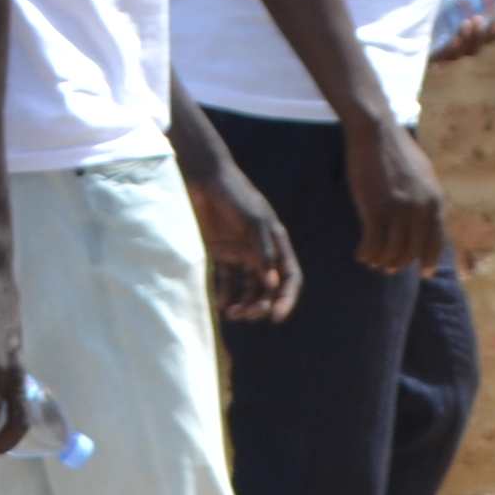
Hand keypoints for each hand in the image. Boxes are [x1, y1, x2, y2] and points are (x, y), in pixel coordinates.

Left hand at [191, 167, 302, 323]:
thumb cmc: (234, 194)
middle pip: (268, 288)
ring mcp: (240, 253)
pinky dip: (225, 294)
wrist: (205, 177)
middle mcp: (261, 251)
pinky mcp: (220, 252)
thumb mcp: (253, 220)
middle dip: (261, 305)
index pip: (289, 277)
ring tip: (232, 314)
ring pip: (248, 288)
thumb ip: (263, 250)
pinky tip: (220, 304)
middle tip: (246, 315)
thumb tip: (273, 283)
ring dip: (243, 303)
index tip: (276, 317)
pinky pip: (226, 280)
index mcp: (276, 243)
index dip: (286, 298)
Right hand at [341, 112, 449, 274]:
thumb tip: (427, 218)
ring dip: (382, 261)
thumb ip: (426, 197)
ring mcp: (398, 210)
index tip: (425, 272)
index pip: (436, 240)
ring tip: (373, 261)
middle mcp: (420, 208)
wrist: (376, 133)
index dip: (430, 259)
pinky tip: (361, 254)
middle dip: (401, 263)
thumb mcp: (422, 174)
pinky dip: (367, 253)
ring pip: (392, 251)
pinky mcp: (376, 209)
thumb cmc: (395, 151)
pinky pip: (373, 243)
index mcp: (434, 200)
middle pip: (412, 250)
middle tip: (389, 269)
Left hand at [429, 0, 494, 64]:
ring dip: (470, 40)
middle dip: (484, 35)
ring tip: (467, 23)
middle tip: (479, 19)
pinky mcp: (427, 53)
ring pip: (463, 51)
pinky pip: (444, 56)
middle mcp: (455, 37)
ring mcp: (441, 47)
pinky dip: (452, 49)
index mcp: (464, 22)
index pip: (487, 32)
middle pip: (478, 44)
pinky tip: (454, 39)